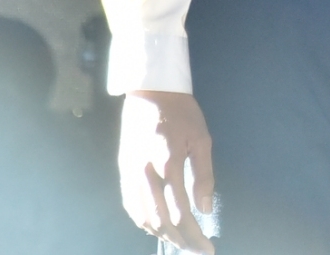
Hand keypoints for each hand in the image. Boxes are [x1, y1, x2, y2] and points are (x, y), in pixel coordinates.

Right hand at [119, 90, 216, 253]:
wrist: (151, 90)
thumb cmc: (182, 112)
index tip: (207, 247)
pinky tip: (156, 227)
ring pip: (143, 216)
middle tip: (195, 249)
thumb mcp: (201, 139)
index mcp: (169, 163)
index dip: (194, 234)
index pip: (181, 212)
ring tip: (179, 242)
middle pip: (161, 220)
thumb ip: (203, 176)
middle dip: (180, 240)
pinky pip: (130, 204)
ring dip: (162, 234)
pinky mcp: (123, 169)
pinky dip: (143, 221)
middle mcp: (146, 172)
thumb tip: (205, 209)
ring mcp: (130, 172)